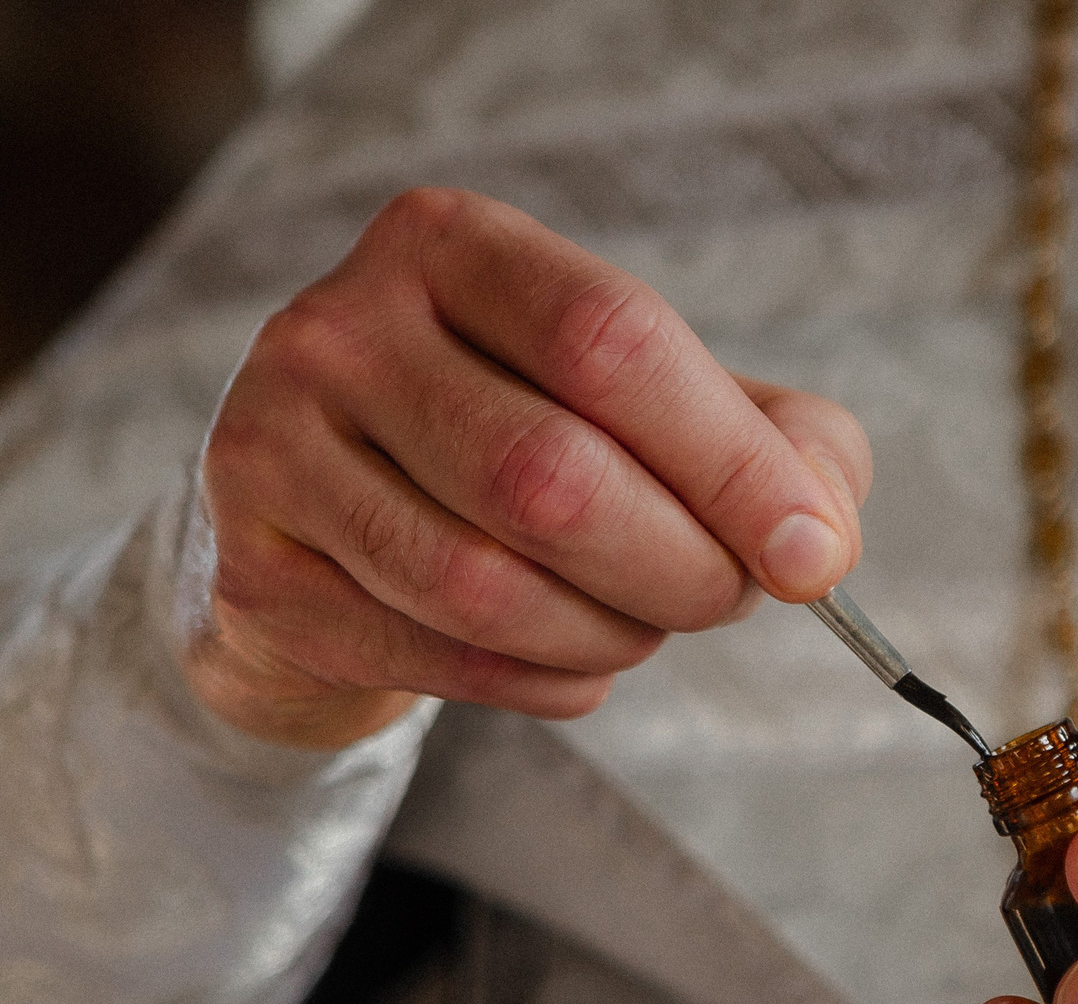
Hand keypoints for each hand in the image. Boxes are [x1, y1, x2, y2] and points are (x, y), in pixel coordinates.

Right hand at [190, 188, 872, 746]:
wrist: (327, 520)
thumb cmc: (518, 438)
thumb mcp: (649, 402)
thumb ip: (772, 442)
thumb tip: (818, 538)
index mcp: (451, 245)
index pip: (612, 341)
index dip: (731, 462)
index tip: (810, 555)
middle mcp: (341, 328)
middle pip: (550, 476)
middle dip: (677, 568)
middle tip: (723, 599)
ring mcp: (275, 449)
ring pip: (486, 585)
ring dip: (608, 636)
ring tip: (639, 626)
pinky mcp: (259, 573)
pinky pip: (441, 656)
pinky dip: (543, 683)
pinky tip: (569, 664)